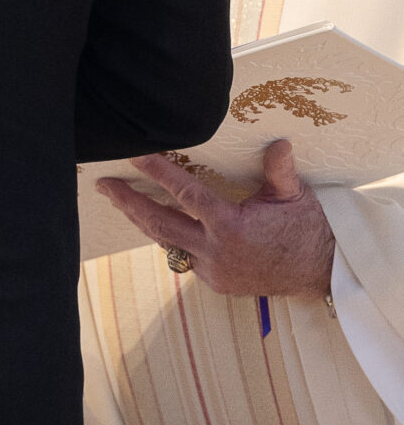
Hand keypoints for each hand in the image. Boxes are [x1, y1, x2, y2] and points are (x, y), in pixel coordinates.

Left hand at [95, 137, 334, 298]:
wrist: (320, 272)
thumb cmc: (307, 229)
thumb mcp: (294, 195)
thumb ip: (279, 170)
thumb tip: (278, 142)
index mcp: (231, 226)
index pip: (185, 194)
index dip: (157, 173)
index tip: (135, 155)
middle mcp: (215, 251)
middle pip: (159, 223)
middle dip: (128, 203)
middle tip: (104, 185)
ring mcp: (212, 270)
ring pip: (167, 242)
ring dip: (143, 221)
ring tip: (121, 200)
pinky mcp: (214, 282)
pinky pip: (184, 257)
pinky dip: (171, 238)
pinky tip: (159, 222)